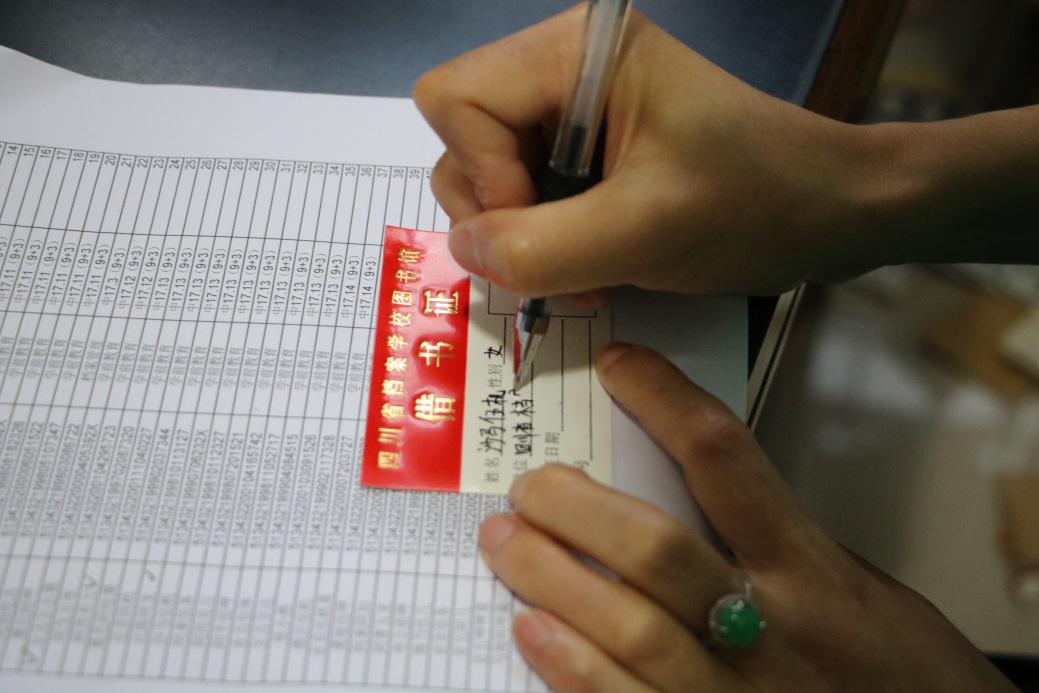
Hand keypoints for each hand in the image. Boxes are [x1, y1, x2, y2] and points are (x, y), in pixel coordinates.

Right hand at [413, 7, 887, 296]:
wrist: (832, 212)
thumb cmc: (754, 207)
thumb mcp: (643, 233)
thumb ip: (538, 247)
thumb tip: (462, 252)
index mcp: (574, 49)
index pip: (455, 100)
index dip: (483, 176)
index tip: (547, 227)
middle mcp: (561, 65)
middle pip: (463, 138)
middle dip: (504, 214)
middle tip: (567, 261)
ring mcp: (572, 106)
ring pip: (488, 174)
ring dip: (527, 237)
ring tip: (591, 267)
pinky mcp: (587, 144)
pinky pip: (526, 193)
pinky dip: (548, 238)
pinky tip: (598, 258)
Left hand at [479, 343, 1013, 691]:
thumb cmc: (908, 683)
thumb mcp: (867, 596)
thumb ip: (787, 548)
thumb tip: (702, 499)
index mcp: (816, 575)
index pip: (727, 460)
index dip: (664, 400)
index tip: (619, 366)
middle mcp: (777, 632)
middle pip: (657, 548)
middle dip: (577, 509)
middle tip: (529, 486)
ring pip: (631, 629)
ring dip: (553, 579)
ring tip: (506, 543)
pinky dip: (572, 667)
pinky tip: (532, 631)